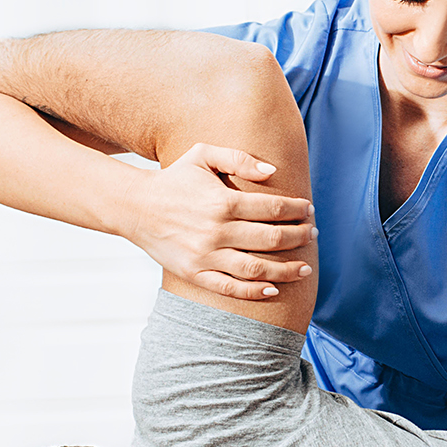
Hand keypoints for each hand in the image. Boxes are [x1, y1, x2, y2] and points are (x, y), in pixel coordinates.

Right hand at [128, 143, 315, 300]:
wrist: (134, 206)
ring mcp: (205, 256)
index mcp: (222, 202)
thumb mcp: (202, 155)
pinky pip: (230, 287)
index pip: (273, 208)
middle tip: (312, 234)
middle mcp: (216, 231)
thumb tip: (272, 171)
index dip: (296, 209)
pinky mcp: (194, 274)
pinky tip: (273, 289)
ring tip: (305, 267)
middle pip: (271, 239)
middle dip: (299, 236)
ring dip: (286, 269)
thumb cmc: (174, 179)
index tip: (309, 210)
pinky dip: (254, 291)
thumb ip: (238, 158)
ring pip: (256, 268)